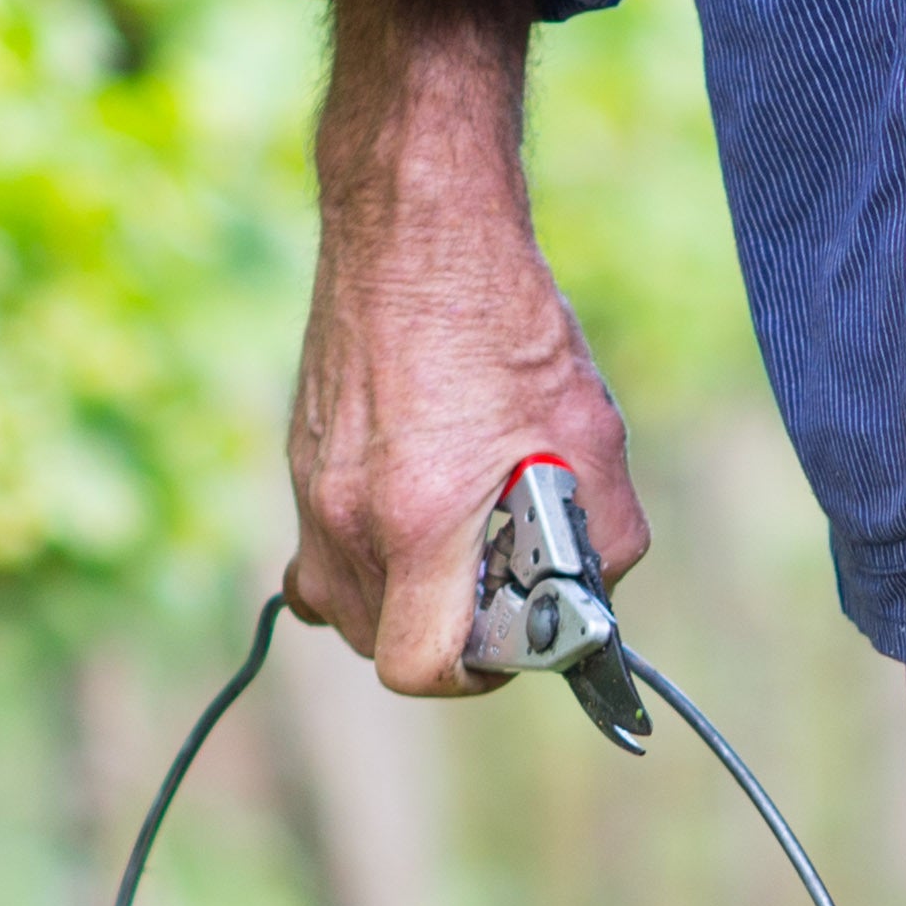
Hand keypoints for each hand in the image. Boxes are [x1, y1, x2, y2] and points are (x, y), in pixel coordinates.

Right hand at [285, 0, 653, 695]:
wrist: (415, 230)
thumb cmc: (508, 326)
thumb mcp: (591, 437)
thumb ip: (604, 539)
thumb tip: (594, 602)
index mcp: (418, 520)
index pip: (421, 666)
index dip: (473, 675)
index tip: (507, 646)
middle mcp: (346, 515)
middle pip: (380, 644)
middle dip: (442, 637)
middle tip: (493, 595)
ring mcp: (311, 488)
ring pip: (343, 603)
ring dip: (400, 601)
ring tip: (453, 552)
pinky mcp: (301, 459)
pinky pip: (319, 550)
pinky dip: (362, 559)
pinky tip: (407, 520)